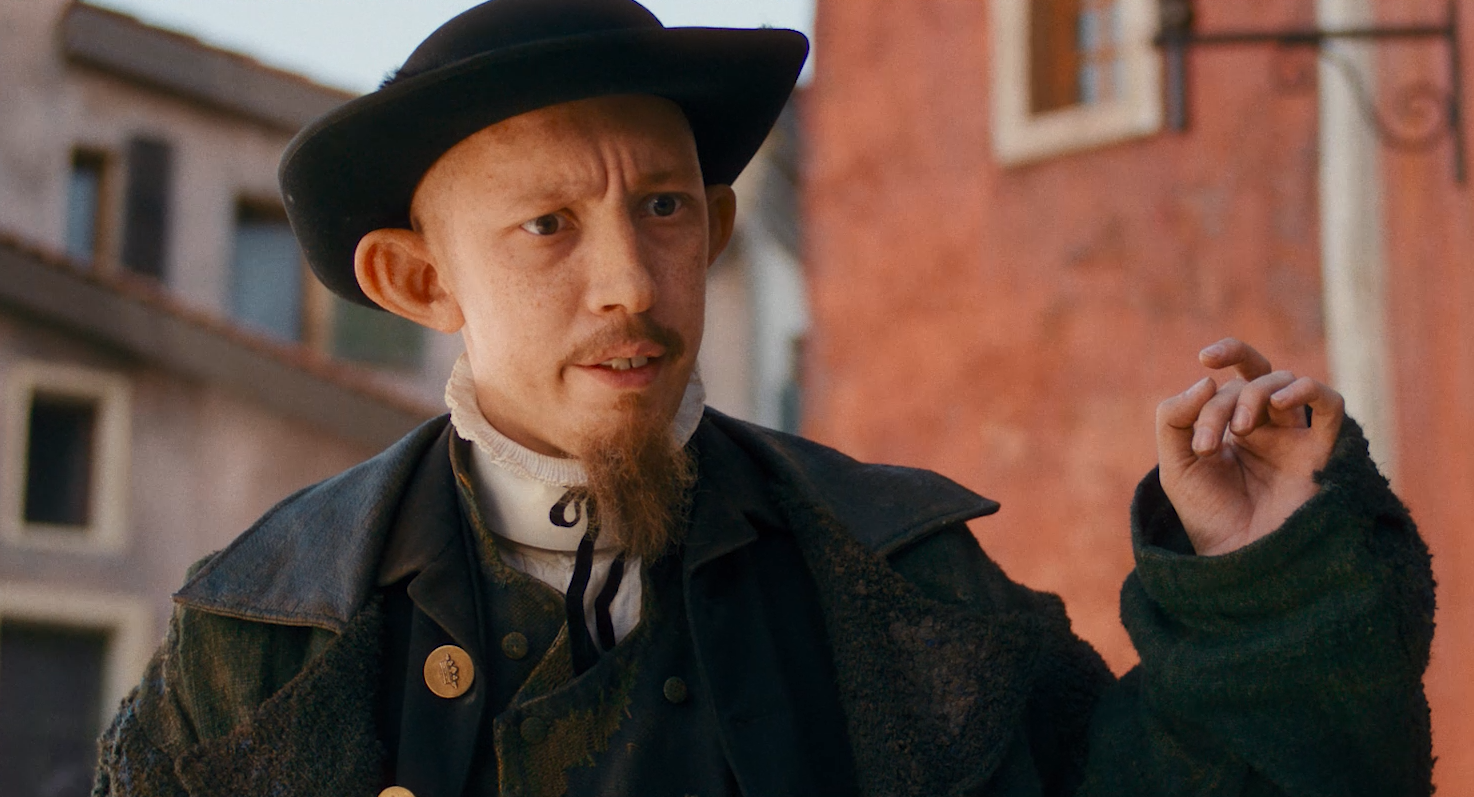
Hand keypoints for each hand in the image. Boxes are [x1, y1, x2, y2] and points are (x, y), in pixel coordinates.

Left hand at [1155, 338, 1344, 555]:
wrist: (1241, 562)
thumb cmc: (1209, 519)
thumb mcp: (1176, 466)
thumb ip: (1174, 418)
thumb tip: (1208, 379)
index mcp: (1231, 431)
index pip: (1219, 391)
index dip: (1201, 402)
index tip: (1195, 439)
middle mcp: (1266, 429)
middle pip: (1250, 380)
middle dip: (1224, 402)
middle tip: (1208, 443)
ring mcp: (1295, 438)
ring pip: (1283, 383)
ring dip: (1255, 394)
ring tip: (1240, 430)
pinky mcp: (1323, 452)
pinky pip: (1330, 403)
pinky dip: (1307, 389)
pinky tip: (1280, 402)